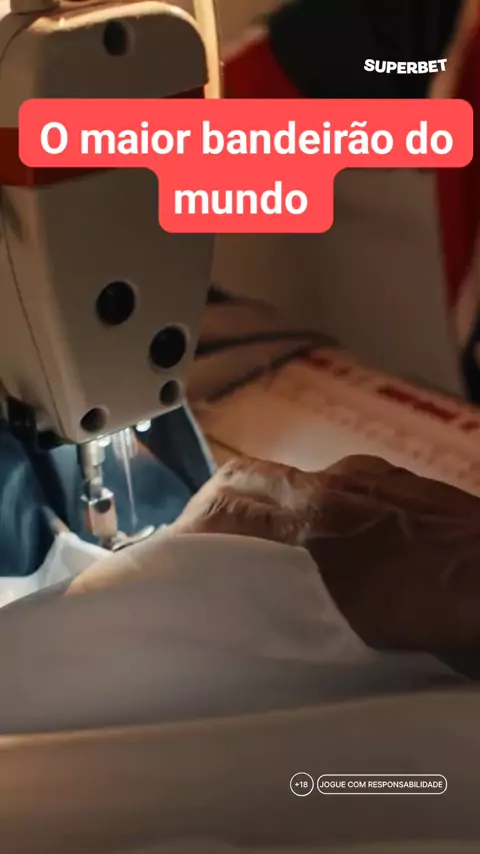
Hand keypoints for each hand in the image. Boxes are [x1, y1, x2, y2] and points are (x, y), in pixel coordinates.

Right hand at [168, 454, 479, 654]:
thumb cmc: (435, 607)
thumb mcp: (354, 621)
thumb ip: (296, 598)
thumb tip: (259, 599)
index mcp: (313, 528)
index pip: (227, 511)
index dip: (190, 527)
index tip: (173, 551)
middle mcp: (328, 491)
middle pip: (241, 479)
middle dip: (207, 503)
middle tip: (196, 535)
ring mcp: (358, 477)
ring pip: (282, 475)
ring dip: (253, 497)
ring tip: (245, 530)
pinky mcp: (385, 474)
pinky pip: (326, 476)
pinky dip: (302, 496)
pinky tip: (313, 524)